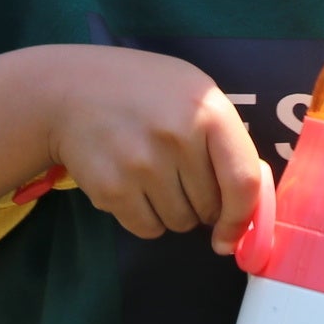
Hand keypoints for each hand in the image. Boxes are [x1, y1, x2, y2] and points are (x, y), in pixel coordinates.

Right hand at [45, 48, 268, 252]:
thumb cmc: (145, 92)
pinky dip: (145, 217)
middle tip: (178, 175)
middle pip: (210, 208)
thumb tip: (253, 202)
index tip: (234, 233)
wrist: (70, 90)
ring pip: (179, 222)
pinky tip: (131, 184)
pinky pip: (147, 228)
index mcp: (208, 111)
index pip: (242, 179)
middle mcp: (178, 136)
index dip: (244, 216)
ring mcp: (142, 164)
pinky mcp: (112, 188)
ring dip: (172, 211)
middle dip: (201, 204)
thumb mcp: (194, 95)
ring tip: (152, 174)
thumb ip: (228, 141)